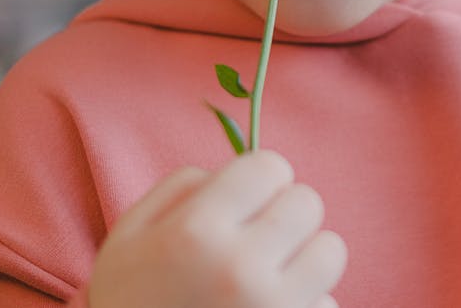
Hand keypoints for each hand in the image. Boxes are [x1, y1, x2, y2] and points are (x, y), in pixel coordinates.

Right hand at [88, 150, 346, 307]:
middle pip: (308, 203)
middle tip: (258, 238)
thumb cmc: (129, 301)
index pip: (271, 165)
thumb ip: (181, 188)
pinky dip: (305, 303)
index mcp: (197, 232)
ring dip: (305, 256)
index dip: (260, 178)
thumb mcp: (129, 236)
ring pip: (331, 251)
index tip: (247, 199)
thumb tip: (239, 171)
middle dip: (284, 213)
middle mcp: (241, 269)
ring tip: (270, 273)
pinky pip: (329, 302)